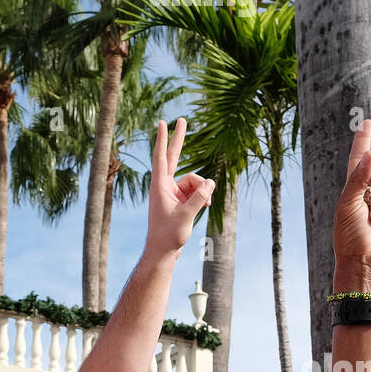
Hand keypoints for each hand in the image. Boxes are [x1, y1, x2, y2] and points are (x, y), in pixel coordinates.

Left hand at [146, 119, 214, 255]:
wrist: (163, 252)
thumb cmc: (168, 236)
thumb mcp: (186, 215)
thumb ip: (199, 197)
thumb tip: (211, 182)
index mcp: (159, 186)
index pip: (162, 158)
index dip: (163, 140)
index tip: (162, 123)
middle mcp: (165, 186)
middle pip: (174, 157)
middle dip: (179, 140)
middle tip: (182, 119)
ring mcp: (174, 192)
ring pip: (195, 181)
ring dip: (202, 191)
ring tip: (204, 205)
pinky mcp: (181, 199)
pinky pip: (197, 191)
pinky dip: (203, 197)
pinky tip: (206, 206)